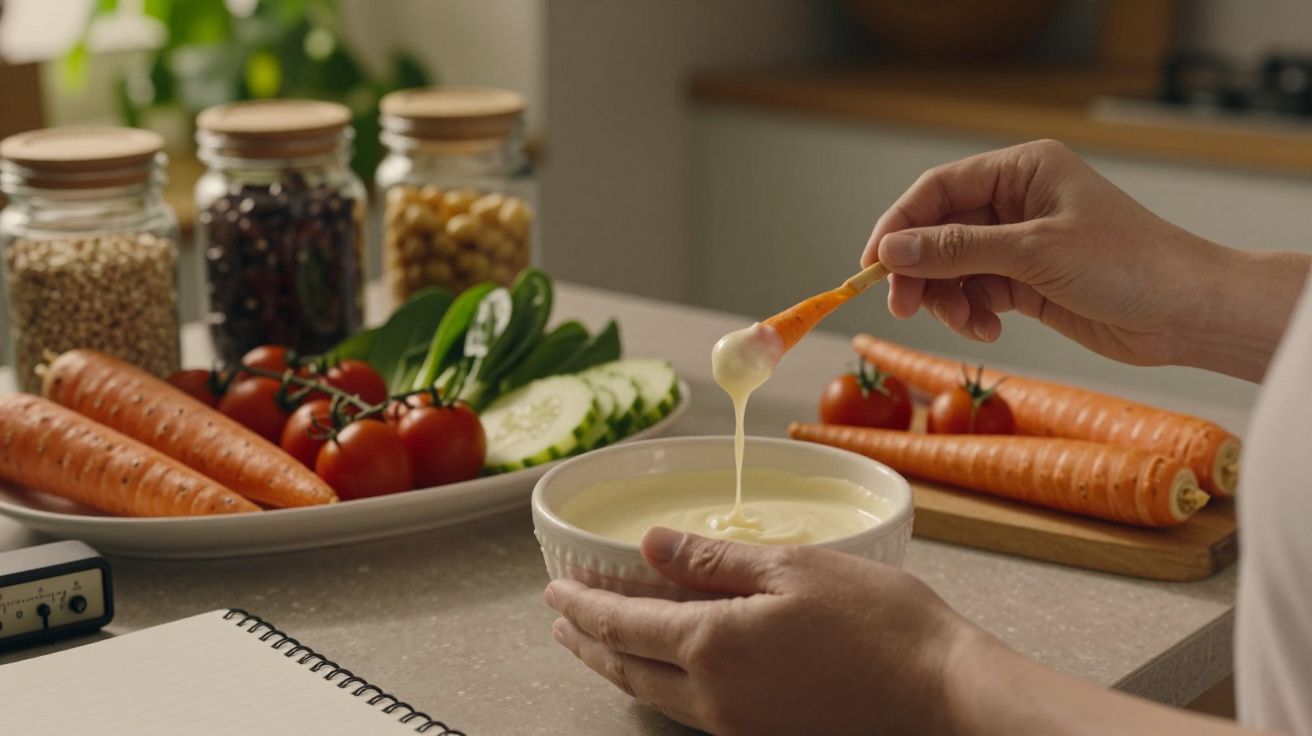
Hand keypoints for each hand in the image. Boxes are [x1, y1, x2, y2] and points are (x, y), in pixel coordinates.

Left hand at [544, 527, 971, 734]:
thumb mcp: (791, 568)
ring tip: (598, 643)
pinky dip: (659, 682)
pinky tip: (665, 668)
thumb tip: (649, 545)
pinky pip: (689, 709)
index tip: (553, 591)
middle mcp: (715, 696)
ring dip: (618, 664)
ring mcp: (739, 723)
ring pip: (655, 694)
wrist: (941, 691)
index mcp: (714, 646)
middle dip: (587, 642)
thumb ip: (711, 559)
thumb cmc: (878, 622)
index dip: (583, 605)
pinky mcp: (764, 733)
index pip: (624, 623)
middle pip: (627, 668)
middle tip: (559, 620)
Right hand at [862, 139, 1307, 379]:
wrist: (1187, 313)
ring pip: (953, 267)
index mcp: (1023, 170)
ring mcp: (1021, 242)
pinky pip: (976, 292)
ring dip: (948, 299)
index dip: (898, 225)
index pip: (938, 189)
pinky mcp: (1027, 281)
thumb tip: (891, 251)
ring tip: (967, 325)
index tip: (871, 265)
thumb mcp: (1034, 253)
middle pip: (939, 231)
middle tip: (905, 308)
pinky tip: (989, 330)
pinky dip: (972, 313)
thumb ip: (957, 250)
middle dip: (921, 271)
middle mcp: (1017, 200)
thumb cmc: (1129, 266)